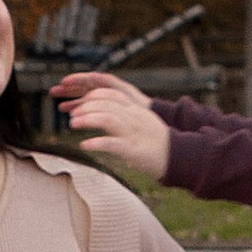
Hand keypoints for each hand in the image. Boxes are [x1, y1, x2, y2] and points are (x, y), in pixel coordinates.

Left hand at [55, 68, 171, 180]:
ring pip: (107, 119)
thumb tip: (105, 115)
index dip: (91, 95)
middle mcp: (134, 117)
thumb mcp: (143, 122)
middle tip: (72, 115)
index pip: (110, 94)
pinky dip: (96, 143)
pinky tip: (84, 144)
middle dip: (85, 107)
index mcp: (136, 109)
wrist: (180, 157)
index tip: (78, 102)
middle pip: (105, 104)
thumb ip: (126, 116)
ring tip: (73, 123)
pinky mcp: (133, 149)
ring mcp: (134, 132)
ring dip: (87, 119)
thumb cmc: (157, 143)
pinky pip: (111, 143)